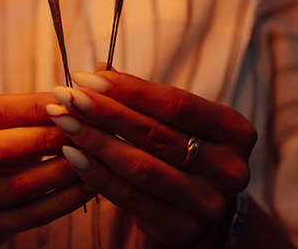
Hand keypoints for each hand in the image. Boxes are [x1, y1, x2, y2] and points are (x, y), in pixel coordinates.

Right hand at [0, 93, 92, 246]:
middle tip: (87, 130)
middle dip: (48, 139)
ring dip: (62, 171)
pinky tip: (85, 186)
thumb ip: (22, 110)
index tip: (75, 100)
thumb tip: (77, 95)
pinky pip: (26, 216)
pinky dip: (61, 200)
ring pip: (15, 186)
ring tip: (93, 157)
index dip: (35, 107)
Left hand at [48, 70, 255, 247]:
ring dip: (95, 141)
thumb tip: (98, 69)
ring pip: (141, 166)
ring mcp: (207, 201)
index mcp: (234, 130)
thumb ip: (143, 98)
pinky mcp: (180, 227)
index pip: (175, 103)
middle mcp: (229, 168)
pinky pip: (130, 197)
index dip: (128, 89)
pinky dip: (97, 174)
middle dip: (104, 112)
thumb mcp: (177, 122)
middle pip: (156, 133)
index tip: (85, 77)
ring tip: (62, 121)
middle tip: (65, 96)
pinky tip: (72, 155)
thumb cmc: (184, 151)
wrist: (202, 210)